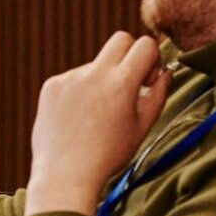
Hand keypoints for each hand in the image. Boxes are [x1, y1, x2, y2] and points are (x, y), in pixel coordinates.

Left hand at [23, 32, 168, 215]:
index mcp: (121, 84)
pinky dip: (79, 92)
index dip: (151, 58)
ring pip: (95, 65)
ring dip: (101, 80)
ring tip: (95, 117)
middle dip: (129, 55)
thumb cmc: (108, 155)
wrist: (64, 175)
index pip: (144, 44)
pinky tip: (76, 118)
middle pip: (119, 40)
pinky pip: (72, 79)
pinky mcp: (50, 86)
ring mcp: (69, 79)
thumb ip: (159, 93)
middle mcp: (93, 75)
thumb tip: (164, 71)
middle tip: (127, 83)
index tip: (147, 78)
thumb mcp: (143, 126)